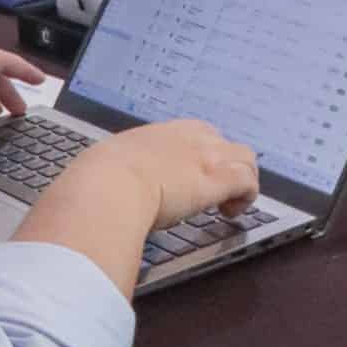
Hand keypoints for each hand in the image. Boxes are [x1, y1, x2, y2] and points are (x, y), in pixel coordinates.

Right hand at [68, 119, 260, 227]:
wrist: (107, 185)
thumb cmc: (99, 178)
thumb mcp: (108, 164)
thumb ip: (116, 171)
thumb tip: (101, 184)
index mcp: (160, 133)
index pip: (195, 135)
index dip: (198, 156)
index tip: (188, 178)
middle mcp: (189, 138)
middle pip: (224, 143)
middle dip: (223, 166)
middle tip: (211, 194)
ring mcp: (206, 156)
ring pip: (245, 158)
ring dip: (242, 180)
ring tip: (228, 205)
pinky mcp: (217, 180)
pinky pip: (248, 181)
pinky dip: (246, 197)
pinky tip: (230, 213)